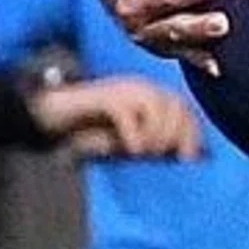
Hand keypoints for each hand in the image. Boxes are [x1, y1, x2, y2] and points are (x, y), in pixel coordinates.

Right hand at [32, 75, 203, 160]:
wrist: (56, 120)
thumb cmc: (97, 135)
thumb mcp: (133, 143)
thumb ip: (159, 146)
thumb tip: (190, 161)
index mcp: (154, 97)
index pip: (186, 110)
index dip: (192, 134)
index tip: (188, 160)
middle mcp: (143, 88)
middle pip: (176, 107)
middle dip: (172, 137)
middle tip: (158, 158)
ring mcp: (123, 89)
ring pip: (156, 107)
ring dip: (154, 136)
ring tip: (142, 155)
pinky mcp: (103, 96)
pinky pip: (127, 113)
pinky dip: (134, 134)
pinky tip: (131, 151)